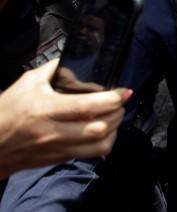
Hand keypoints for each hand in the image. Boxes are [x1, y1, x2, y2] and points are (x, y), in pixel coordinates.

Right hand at [0, 60, 130, 178]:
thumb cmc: (7, 111)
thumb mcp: (27, 84)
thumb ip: (52, 70)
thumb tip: (71, 59)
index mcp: (46, 109)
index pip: (87, 107)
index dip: (112, 99)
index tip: (122, 92)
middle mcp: (54, 131)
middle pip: (99, 128)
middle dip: (117, 113)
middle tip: (120, 103)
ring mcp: (58, 148)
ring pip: (100, 145)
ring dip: (114, 130)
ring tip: (114, 117)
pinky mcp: (60, 159)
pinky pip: (92, 154)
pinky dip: (104, 142)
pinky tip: (103, 130)